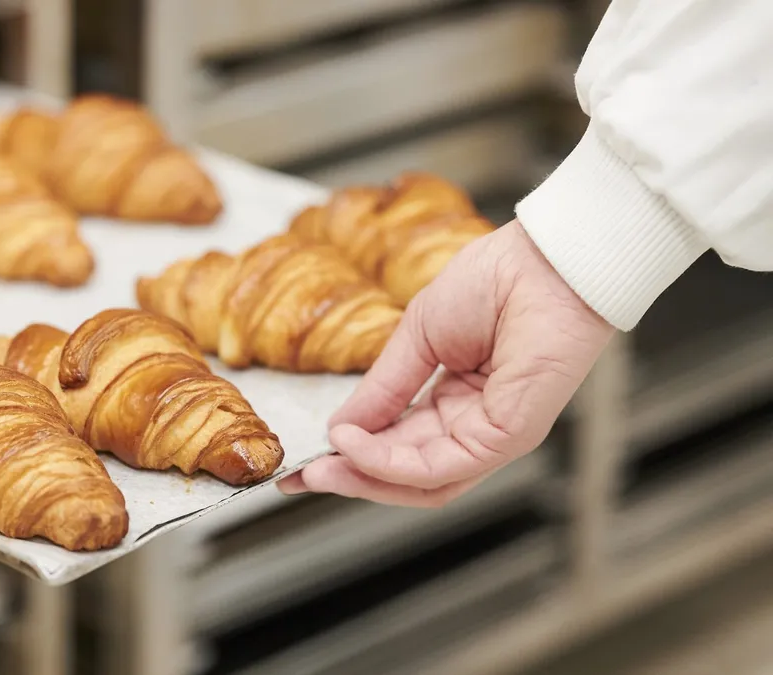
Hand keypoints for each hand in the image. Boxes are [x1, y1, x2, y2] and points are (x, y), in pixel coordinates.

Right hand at [278, 220, 614, 505]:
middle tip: (301, 478)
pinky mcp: (509, 436)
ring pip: (424, 481)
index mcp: (457, 399)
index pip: (400, 442)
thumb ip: (382, 388)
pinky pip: (442, 467)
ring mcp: (496, 434)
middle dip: (351, 478)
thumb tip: (340, 428)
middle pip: (408, 473)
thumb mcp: (417, 337)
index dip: (351, 454)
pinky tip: (355, 445)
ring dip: (366, 479)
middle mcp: (476, 425)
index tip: (304, 459)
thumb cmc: (495, 281)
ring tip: (321, 468)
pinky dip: (391, 463)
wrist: (545, 260)